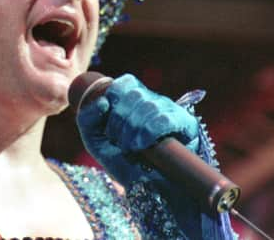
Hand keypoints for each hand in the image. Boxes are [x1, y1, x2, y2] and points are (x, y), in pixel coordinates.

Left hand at [76, 73, 198, 188]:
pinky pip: (165, 119)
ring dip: (133, 131)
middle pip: (133, 94)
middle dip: (120, 122)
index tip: (109, 126)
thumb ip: (87, 118)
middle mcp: (152, 100)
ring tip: (131, 148)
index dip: (113, 102)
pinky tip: (143, 146)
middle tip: (120, 141)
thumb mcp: (95, 140)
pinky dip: (149, 133)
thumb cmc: (121, 162)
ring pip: (148, 106)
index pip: (123, 83)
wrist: (148, 189)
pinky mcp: (186, 124)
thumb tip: (102, 101)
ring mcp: (170, 110)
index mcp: (132, 98)